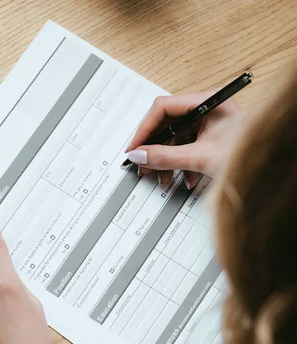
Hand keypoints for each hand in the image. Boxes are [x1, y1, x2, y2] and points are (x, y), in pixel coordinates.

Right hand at [125, 92, 245, 187]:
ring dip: (167, 160)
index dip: (144, 129)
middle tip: (144, 165)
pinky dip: (180, 162)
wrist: (273, 169)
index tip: (134, 148)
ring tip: (163, 177)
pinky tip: (183, 177)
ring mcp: (210, 121)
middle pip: (167, 123)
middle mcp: (208, 107)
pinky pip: (186, 145)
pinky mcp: (212, 136)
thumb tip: (139, 155)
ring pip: (175, 137)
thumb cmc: (249, 156)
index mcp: (208, 101)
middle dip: (155, 148)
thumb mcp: (200, 158)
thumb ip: (164, 157)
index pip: (162, 108)